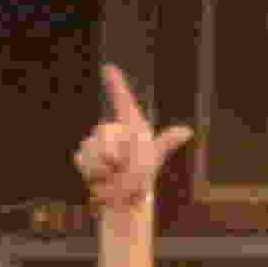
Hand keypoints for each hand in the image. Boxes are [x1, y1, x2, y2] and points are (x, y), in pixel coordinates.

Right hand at [75, 64, 192, 210]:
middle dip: (111, 153)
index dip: (116, 83)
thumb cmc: (141, 177)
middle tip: (120, 167)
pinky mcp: (84, 155)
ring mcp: (97, 142)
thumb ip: (165, 143)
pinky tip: (98, 178)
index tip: (108, 67)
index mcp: (132, 125)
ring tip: (111, 174)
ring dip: (101, 166)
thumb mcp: (153, 158)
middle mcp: (114, 130)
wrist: (123, 199)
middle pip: (103, 131)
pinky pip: (81, 158)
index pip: (123, 100)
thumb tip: (186, 131)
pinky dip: (91, 171)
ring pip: (90, 147)